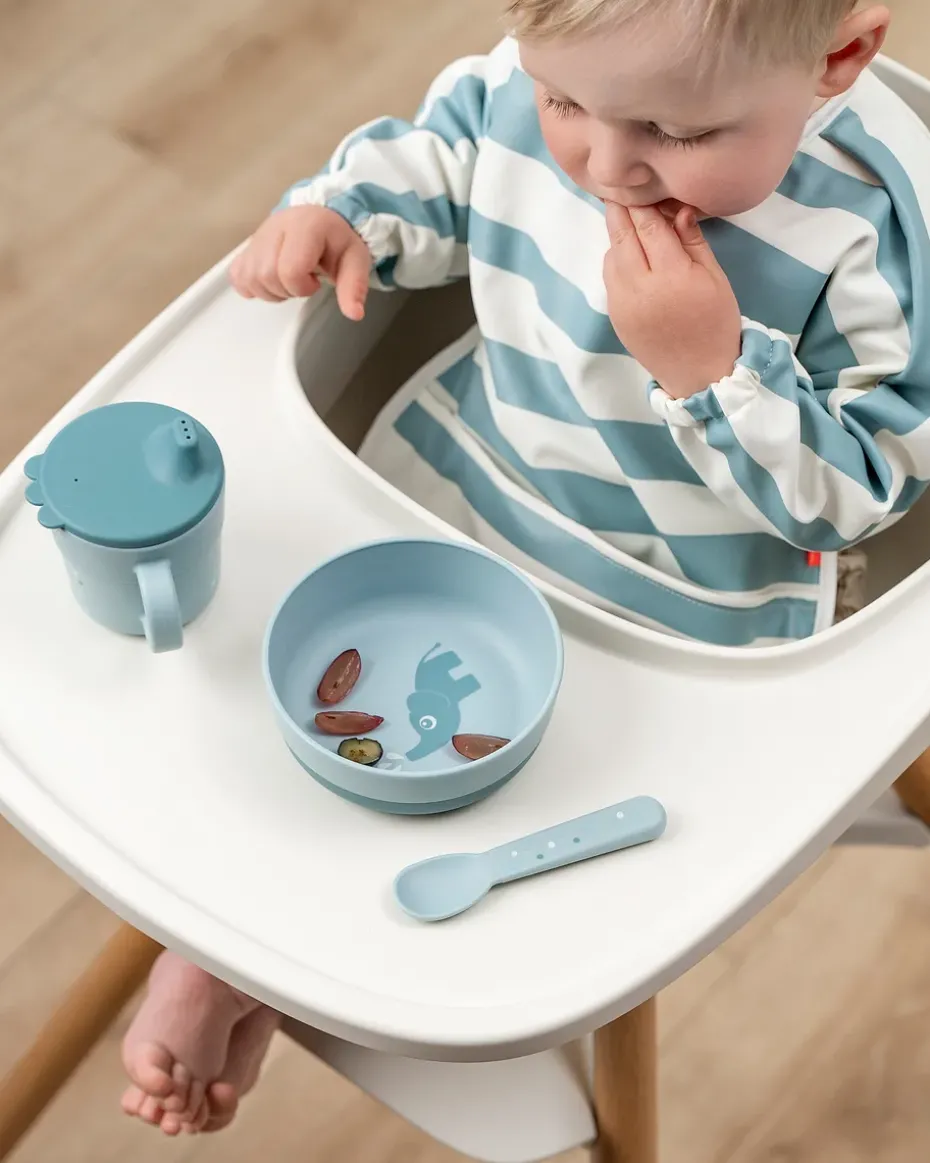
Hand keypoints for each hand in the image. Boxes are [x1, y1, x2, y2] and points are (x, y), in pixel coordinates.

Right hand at [230, 205, 370, 320]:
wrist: (320, 217)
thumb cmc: (336, 240)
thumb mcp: (355, 260)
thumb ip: (354, 286)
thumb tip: (354, 313)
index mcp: (304, 226)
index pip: (289, 269)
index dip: (302, 286)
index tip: (316, 281)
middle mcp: (274, 227)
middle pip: (266, 276)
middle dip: (286, 290)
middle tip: (303, 282)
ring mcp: (256, 237)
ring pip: (249, 278)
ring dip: (270, 290)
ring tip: (288, 280)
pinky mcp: (246, 247)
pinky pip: (237, 275)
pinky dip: (252, 286)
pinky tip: (270, 280)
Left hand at [603, 203, 741, 398]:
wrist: (700, 374)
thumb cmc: (716, 323)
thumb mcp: (714, 279)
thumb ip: (692, 242)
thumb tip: (677, 209)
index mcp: (672, 276)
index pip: (649, 226)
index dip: (642, 202)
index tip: (640, 185)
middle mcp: (640, 288)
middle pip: (622, 236)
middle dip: (620, 210)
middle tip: (619, 189)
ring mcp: (623, 303)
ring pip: (611, 255)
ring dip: (617, 234)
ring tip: (627, 219)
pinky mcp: (615, 315)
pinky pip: (609, 277)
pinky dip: (616, 259)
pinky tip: (629, 253)